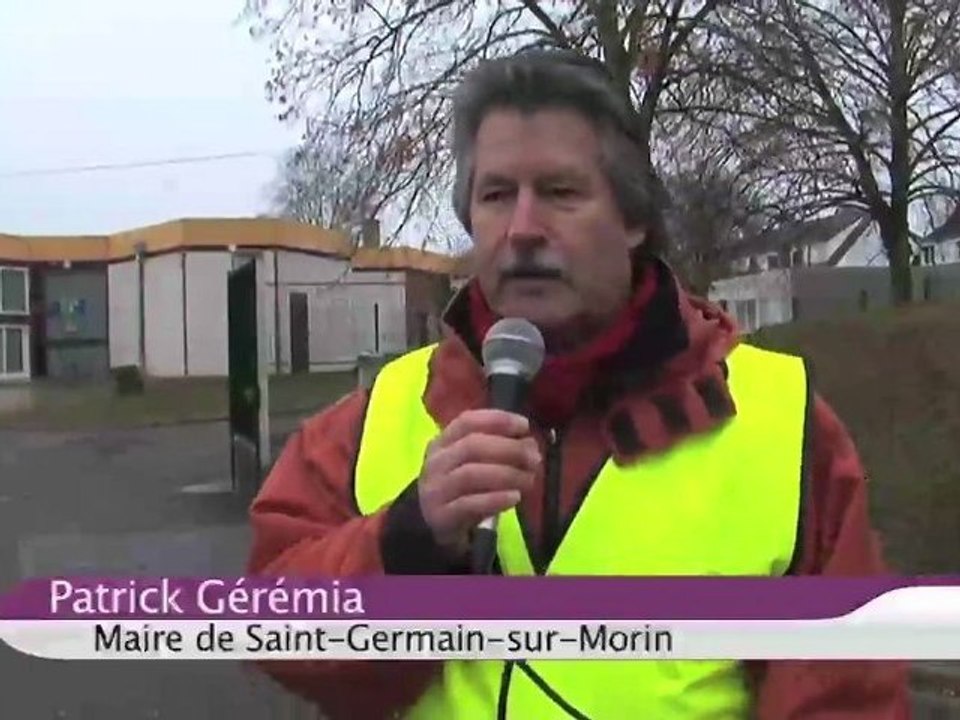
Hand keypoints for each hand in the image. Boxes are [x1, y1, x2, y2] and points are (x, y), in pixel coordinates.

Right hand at [418, 409, 540, 558]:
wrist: (432, 523)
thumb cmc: (460, 487)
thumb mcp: (472, 463)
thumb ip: (496, 449)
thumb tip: (530, 444)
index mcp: (443, 441)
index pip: (467, 421)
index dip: (498, 420)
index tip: (524, 426)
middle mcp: (436, 462)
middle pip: (472, 446)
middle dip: (509, 449)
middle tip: (535, 458)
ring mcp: (436, 489)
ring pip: (470, 474)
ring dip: (506, 474)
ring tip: (529, 479)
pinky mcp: (441, 516)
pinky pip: (469, 504)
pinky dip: (496, 499)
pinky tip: (515, 497)